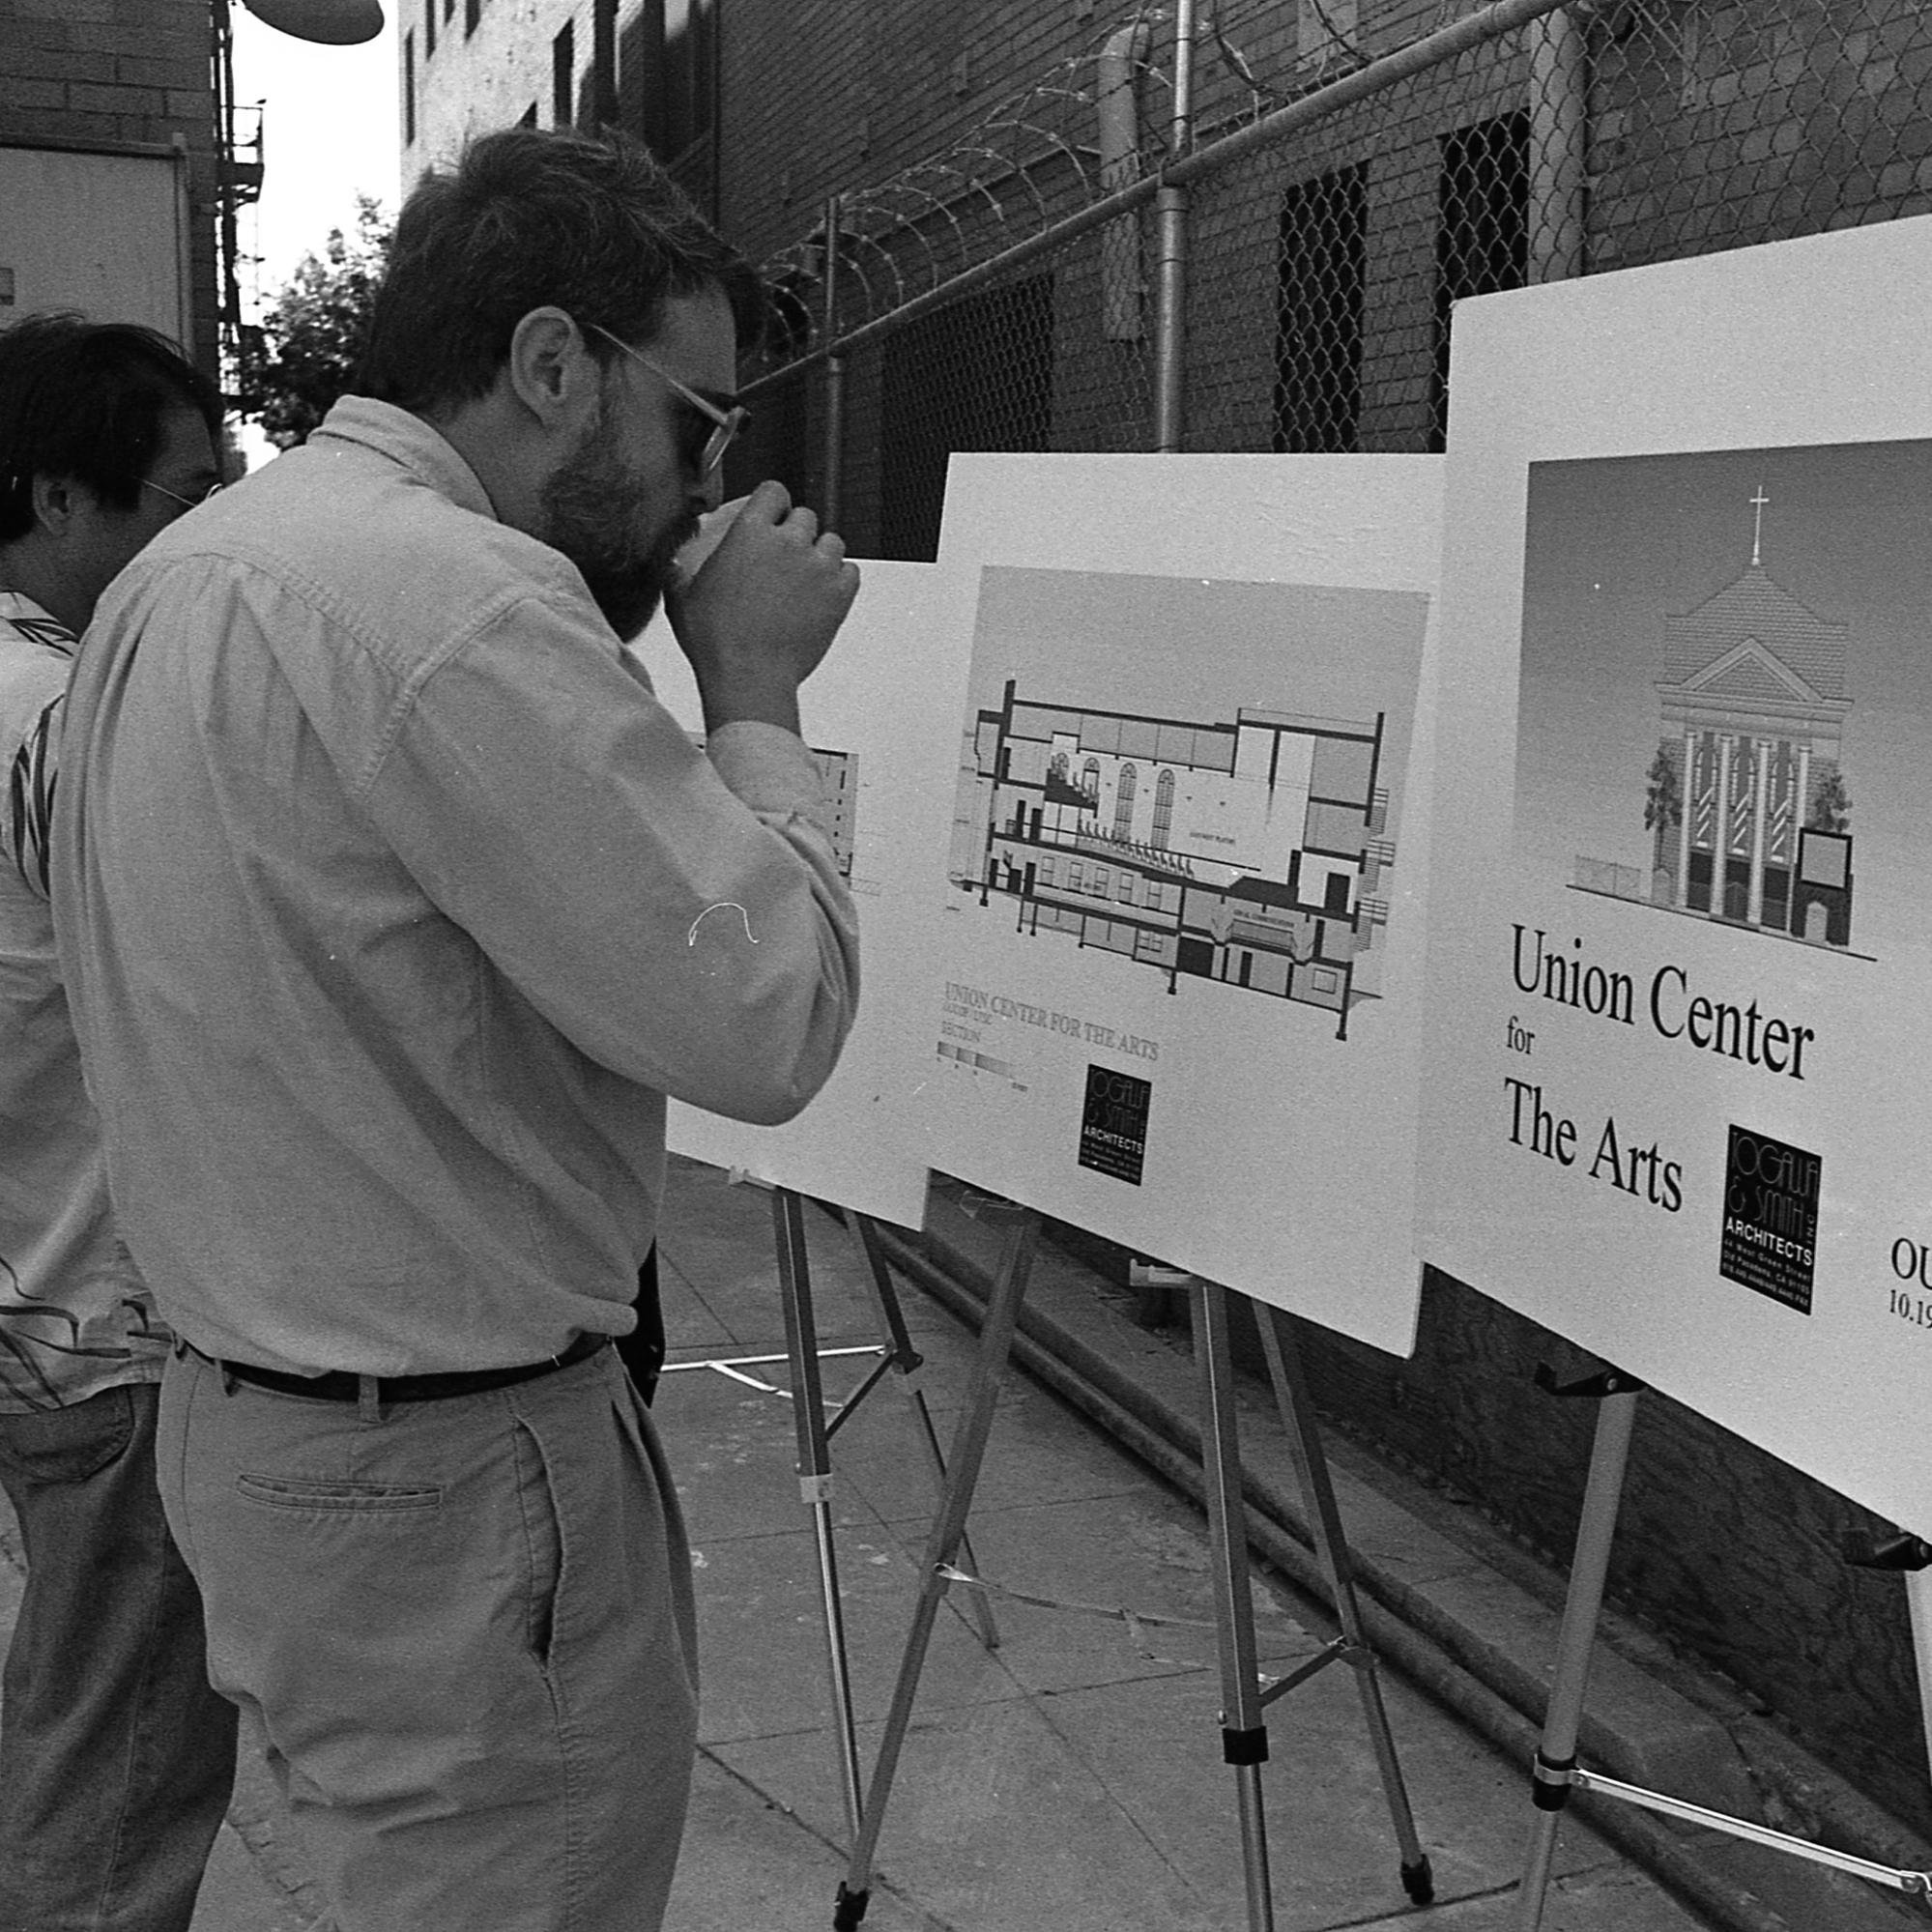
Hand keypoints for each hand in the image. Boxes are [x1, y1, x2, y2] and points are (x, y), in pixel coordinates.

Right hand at [665, 480, 860, 733]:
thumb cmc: (716, 641)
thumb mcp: (683, 595)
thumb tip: (676, 561)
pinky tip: (821, 594)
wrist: (748, 676)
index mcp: (750, 532)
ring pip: (832, 541)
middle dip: (795, 532)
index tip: (771, 516)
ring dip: (819, 554)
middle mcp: (788, 542)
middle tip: (782, 559)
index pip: (773, 491)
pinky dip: (840, 579)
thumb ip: (684, 566)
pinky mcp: (839, 594)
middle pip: (805, 515)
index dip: (773, 504)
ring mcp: (817, 567)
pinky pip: (851, 571)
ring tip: (803, 579)